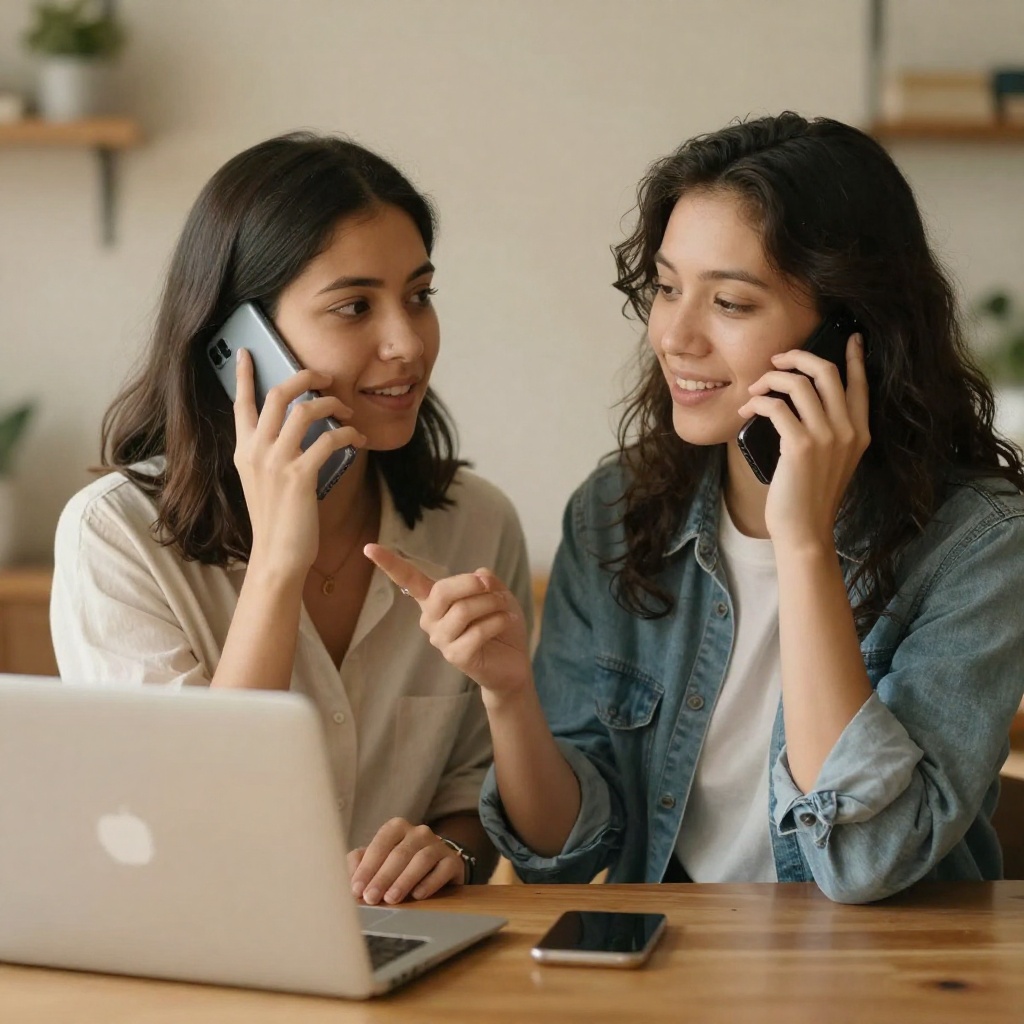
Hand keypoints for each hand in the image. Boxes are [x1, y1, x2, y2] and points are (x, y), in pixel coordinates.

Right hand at [232, 349, 364, 578]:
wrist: (277, 557)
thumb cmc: (277, 521)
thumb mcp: (263, 481)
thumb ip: (270, 453)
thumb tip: (295, 427)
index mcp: (243, 450)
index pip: (241, 403)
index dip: (245, 374)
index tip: (247, 351)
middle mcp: (255, 450)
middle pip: (277, 394)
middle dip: (304, 377)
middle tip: (325, 377)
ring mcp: (275, 462)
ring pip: (305, 410)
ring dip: (333, 404)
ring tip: (348, 411)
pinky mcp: (299, 476)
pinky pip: (329, 439)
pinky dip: (348, 433)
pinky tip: (358, 438)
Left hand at [348, 818, 464, 903]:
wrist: (436, 867)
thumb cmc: (399, 865)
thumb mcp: (377, 861)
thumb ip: (359, 864)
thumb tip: (349, 877)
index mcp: (396, 828)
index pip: (380, 843)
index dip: (367, 867)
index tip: (356, 889)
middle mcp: (418, 832)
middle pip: (399, 853)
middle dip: (383, 877)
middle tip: (371, 898)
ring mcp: (437, 845)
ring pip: (421, 859)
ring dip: (404, 880)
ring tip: (391, 899)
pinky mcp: (453, 861)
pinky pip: (442, 869)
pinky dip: (429, 883)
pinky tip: (418, 895)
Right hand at [363, 543, 531, 697]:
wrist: (512, 663)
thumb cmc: (498, 624)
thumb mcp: (496, 593)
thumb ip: (485, 580)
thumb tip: (480, 574)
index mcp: (435, 600)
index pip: (408, 580)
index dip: (390, 563)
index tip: (369, 548)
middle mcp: (431, 619)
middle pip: (442, 592)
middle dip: (472, 584)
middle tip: (492, 587)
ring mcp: (441, 640)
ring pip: (463, 611)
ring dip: (492, 604)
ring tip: (505, 607)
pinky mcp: (455, 656)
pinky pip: (477, 632)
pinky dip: (497, 621)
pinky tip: (507, 620)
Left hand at [737, 334, 869, 551]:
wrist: (805, 531)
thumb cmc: (809, 497)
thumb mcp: (830, 460)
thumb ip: (828, 432)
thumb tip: (801, 400)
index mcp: (861, 432)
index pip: (861, 383)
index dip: (855, 356)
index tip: (848, 336)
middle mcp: (849, 430)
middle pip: (827, 371)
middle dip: (797, 356)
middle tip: (776, 360)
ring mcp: (828, 437)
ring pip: (799, 383)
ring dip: (770, 379)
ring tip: (753, 390)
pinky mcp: (801, 446)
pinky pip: (776, 406)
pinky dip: (757, 402)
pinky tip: (747, 409)